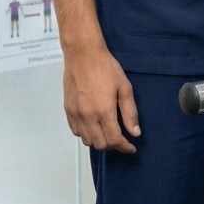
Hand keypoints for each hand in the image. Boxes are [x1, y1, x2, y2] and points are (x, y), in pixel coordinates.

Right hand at [62, 38, 139, 153]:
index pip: (114, 140)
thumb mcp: (124, 88)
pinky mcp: (68, 110)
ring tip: (109, 133)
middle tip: (122, 140)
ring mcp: (76, 114)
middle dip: (113, 146)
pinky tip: (94, 126)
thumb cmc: (105, 68)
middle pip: (100, 144)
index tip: (131, 148)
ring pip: (87, 140)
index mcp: (103, 111)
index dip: (125, 147)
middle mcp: (87, 116)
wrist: (83, 55)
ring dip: (99, 141)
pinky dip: (86, 134)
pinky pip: (76, 131)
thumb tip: (135, 132)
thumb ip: (129, 112)